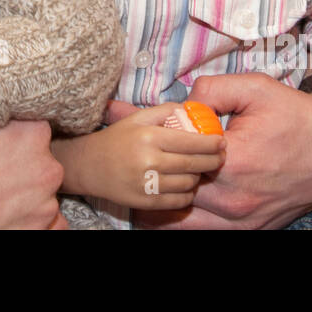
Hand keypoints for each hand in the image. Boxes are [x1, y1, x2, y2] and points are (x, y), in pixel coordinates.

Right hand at [55, 103, 223, 210]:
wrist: (89, 166)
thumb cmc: (117, 139)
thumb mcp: (138, 118)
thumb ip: (165, 111)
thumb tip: (192, 110)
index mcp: (148, 137)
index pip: (190, 142)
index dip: (211, 143)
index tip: (221, 141)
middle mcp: (148, 160)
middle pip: (193, 164)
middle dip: (213, 161)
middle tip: (220, 157)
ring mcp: (146, 184)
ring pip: (188, 183)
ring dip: (199, 176)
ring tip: (199, 169)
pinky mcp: (146, 202)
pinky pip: (178, 200)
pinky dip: (188, 194)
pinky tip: (186, 184)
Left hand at [136, 73, 311, 229]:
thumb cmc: (294, 115)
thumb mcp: (255, 88)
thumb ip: (212, 90)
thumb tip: (181, 102)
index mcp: (233, 161)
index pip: (171, 152)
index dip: (143, 134)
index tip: (117, 121)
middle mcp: (234, 198)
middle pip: (168, 188)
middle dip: (143, 167)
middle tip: (121, 149)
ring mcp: (241, 220)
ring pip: (178, 220)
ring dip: (155, 201)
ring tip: (136, 180)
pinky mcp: (248, 229)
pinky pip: (200, 232)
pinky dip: (179, 219)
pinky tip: (165, 201)